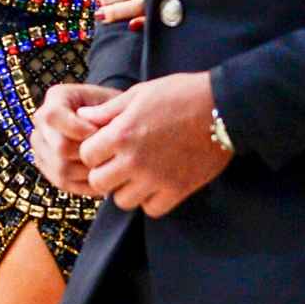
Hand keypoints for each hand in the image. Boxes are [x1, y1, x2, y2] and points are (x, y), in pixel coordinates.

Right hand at [30, 83, 118, 196]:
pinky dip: (84, 183)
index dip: (77, 128)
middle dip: (88, 154)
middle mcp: (41, 121)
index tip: (100, 132)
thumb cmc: (114, 109)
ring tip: (106, 164)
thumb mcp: (114, 102)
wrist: (110, 120)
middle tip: (109, 153)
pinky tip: (100, 175)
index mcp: (56, 97)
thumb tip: (93, 132)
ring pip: (60, 170)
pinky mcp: (45, 165)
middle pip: (59, 148)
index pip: (53, 116)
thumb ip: (105, 112)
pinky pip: (62, 183)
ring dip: (88, 172)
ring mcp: (41, 145)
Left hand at [77, 72, 230, 216]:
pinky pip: (151, 209)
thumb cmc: (179, 94)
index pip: (86, 155)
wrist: (222, 107)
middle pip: (99, 183)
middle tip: (118, 162)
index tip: (105, 145)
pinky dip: (151, 200)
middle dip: (104, 172)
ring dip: (126, 189)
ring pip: (122, 201)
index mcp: (122, 134)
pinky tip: (157, 183)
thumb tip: (82, 118)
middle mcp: (134, 160)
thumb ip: (108, 110)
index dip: (93, 150)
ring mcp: (156, 179)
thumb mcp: (139, 93)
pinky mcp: (177, 191)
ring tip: (138, 174)